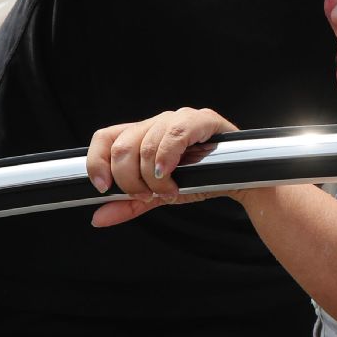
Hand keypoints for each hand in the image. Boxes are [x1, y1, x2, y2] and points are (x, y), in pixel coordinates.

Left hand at [86, 107, 240, 226]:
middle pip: (122, 145)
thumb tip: (98, 217)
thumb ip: (129, 204)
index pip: (105, 137)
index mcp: (142, 135)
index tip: (103, 188)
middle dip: (129, 179)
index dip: (97, 162)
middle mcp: (157, 122)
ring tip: (168, 190)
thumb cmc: (201, 180)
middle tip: (147, 195)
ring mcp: (179, 118)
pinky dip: (167, 158)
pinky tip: (170, 174)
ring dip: (152, 177)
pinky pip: (175, 134)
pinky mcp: (202, 120)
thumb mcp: (158, 195)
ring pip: (146, 144)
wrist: (240, 180)